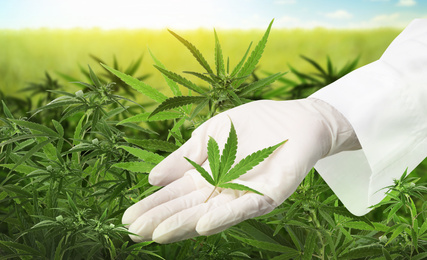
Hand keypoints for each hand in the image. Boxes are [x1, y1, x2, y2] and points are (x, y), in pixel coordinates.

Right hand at [122, 98, 360, 242]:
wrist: (295, 118)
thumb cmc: (254, 124)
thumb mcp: (211, 134)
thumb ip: (186, 156)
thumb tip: (153, 178)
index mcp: (209, 176)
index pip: (176, 195)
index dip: (153, 206)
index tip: (128, 218)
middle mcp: (224, 191)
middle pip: (189, 209)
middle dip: (161, 220)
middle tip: (133, 233)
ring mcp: (245, 195)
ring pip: (212, 214)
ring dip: (185, 224)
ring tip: (159, 234)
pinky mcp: (269, 194)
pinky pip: (245, 207)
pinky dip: (225, 217)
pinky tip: (203, 225)